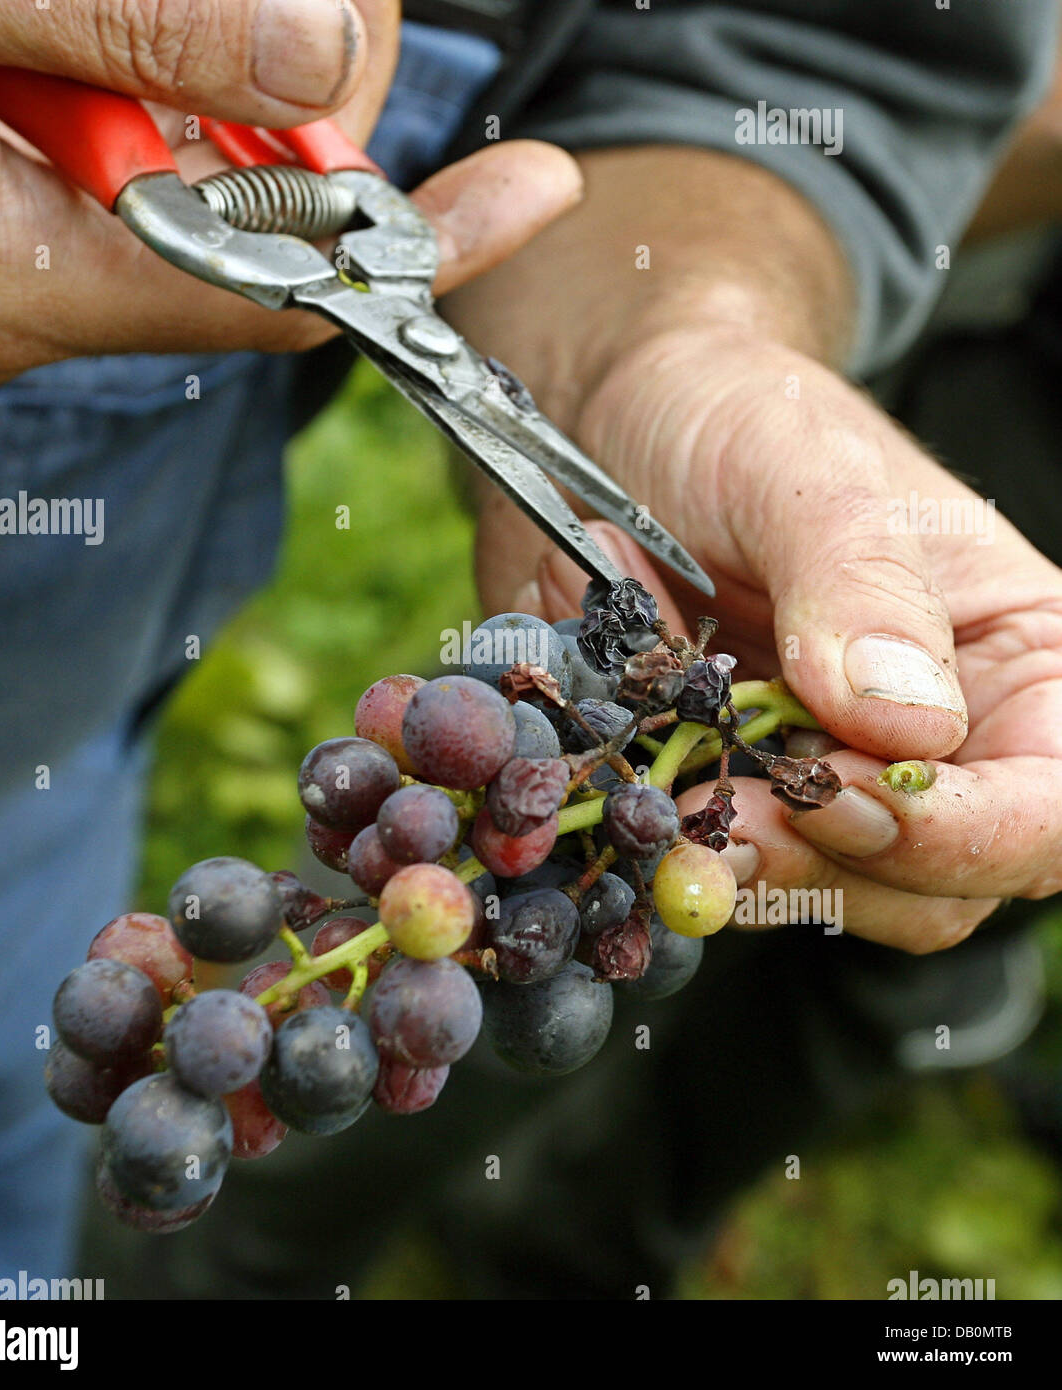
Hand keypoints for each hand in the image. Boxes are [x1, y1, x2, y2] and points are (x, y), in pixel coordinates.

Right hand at [0, 0, 580, 387]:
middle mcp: (24, 287)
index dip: (414, 238)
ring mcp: (3, 245)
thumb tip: (319, 47)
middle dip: (304, 85)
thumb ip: (120, 20)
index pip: (278, 288)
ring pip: (187, 158)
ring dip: (216, 48)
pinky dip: (149, 52)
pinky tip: (111, 22)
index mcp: (15, 274)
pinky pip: (121, 135)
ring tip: (181, 3)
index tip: (530, 187)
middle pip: (246, 209)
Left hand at [477, 323, 1061, 952]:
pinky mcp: (743, 792)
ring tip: (674, 797)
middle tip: (724, 804)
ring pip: (838, 894)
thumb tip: (905, 724)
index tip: (840, 797)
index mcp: (1018, 659)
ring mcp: (836, 775)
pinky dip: (685, 853)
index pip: (1050, 807)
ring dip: (754, 869)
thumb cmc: (736, 417)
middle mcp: (945, 738)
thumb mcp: (798, 469)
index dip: (962, 833)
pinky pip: (734, 869)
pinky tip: (639, 791)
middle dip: (838, 862)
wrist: (621, 424)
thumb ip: (859, 584)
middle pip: (943, 886)